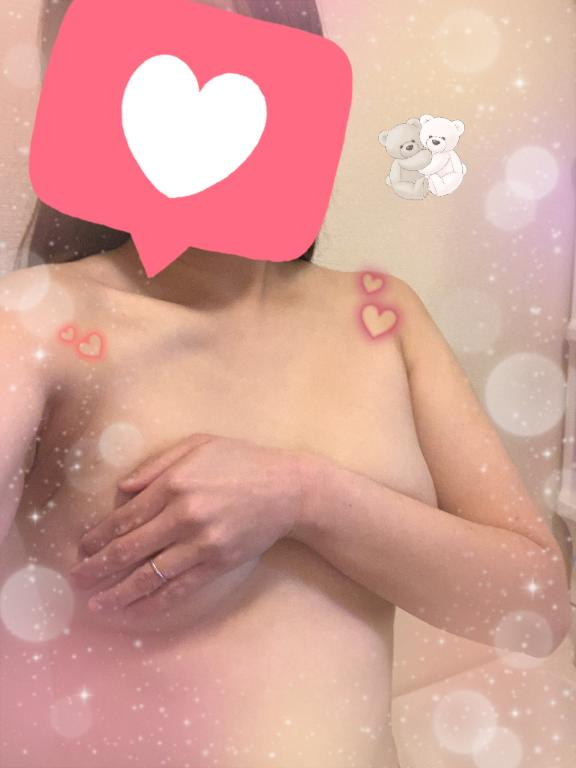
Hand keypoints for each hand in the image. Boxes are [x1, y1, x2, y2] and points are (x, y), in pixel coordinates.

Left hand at [69, 433, 304, 610]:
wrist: (288, 488)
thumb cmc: (241, 461)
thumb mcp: (198, 446)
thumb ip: (156, 465)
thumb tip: (121, 490)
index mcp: (175, 483)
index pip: (125, 517)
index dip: (98, 536)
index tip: (82, 548)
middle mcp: (184, 515)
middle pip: (130, 549)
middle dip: (98, 567)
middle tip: (76, 580)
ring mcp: (202, 543)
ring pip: (150, 575)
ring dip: (118, 592)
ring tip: (96, 605)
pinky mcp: (218, 563)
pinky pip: (180, 588)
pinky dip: (155, 603)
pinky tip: (136, 610)